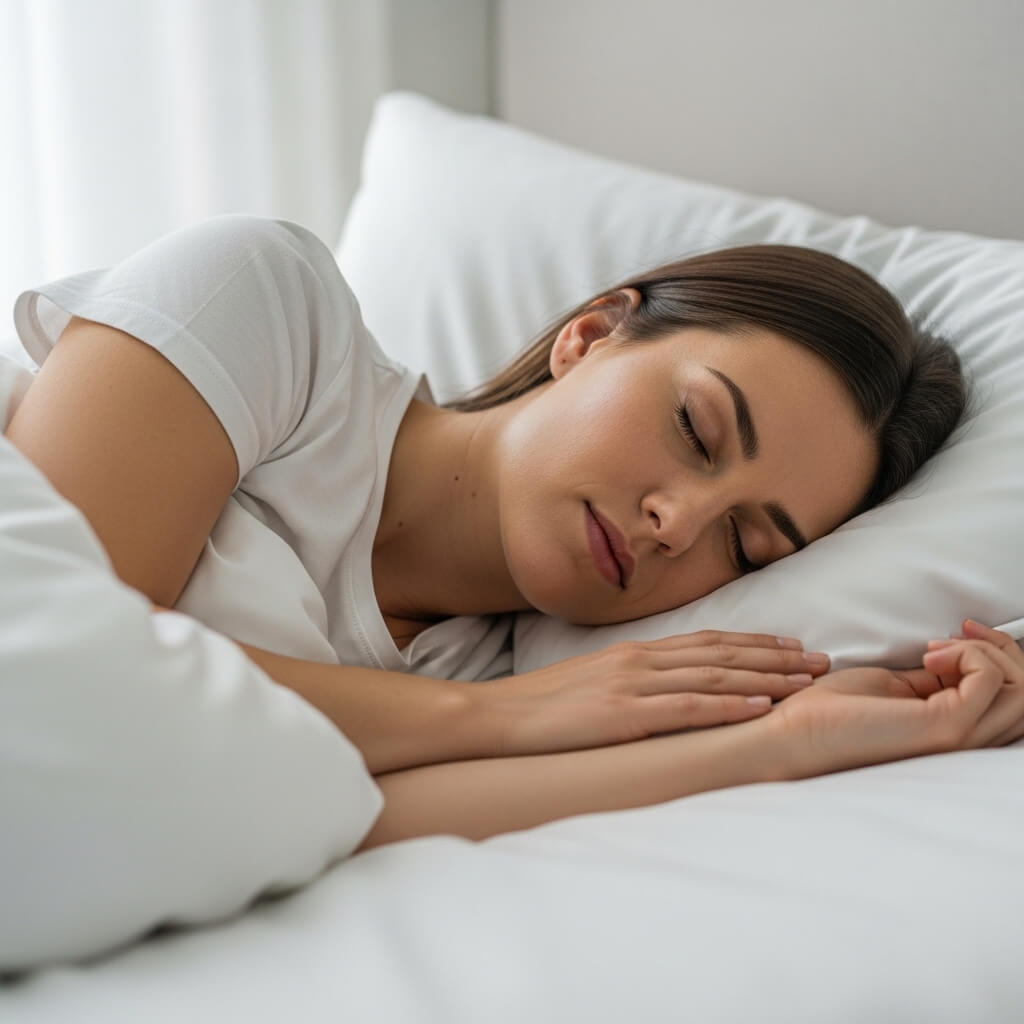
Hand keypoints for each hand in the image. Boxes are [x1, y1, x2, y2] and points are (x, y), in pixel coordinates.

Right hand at [484, 630, 830, 756]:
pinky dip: (728, 704)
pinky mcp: (625, 714)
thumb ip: (632, 678)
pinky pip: (687, 707)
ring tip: (808, 681)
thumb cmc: (544, 705)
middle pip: (722, 652)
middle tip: (821, 660)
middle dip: (776, 656)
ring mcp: (633, 684)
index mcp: (635, 652)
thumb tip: (666, 686)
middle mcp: (641, 660)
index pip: (707, 640)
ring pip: (715, 674)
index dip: (754, 642)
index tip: (791, 644)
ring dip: (767, 677)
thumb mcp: (593, 681)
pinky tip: (760, 706)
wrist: (500, 715)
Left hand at [770, 620, 1023, 779]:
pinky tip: (929, 655)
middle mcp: (965, 741)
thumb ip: (928, 679)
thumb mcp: (890, 686)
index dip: (997, 655)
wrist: (791, 731)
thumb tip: (951, 659)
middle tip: (960, 631)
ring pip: (1022, 690)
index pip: (1013, 696)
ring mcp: (958, 738)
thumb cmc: (829, 710)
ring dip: (987, 651)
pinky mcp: (943, 728)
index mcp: (953, 730)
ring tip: (938, 647)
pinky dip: (969, 655)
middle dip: (1002, 649)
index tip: (959, 630)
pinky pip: (990, 681)